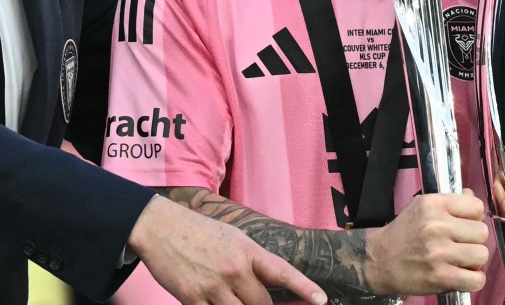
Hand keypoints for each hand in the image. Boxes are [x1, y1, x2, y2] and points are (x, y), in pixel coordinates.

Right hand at [128, 195, 326, 304]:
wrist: (162, 227)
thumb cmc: (201, 233)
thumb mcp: (235, 239)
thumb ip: (252, 261)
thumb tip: (268, 284)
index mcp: (249, 251)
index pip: (283, 273)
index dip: (305, 288)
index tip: (322, 301)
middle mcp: (235, 269)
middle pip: (261, 304)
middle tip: (250, 299)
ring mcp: (214, 286)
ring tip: (231, 297)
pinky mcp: (192, 299)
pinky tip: (213, 302)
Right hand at [365, 191, 489, 295]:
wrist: (379, 260)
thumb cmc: (404, 232)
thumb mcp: (424, 206)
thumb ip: (452, 201)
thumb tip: (474, 199)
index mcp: (435, 204)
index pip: (477, 207)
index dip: (474, 218)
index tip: (465, 225)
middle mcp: (437, 226)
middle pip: (482, 232)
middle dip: (475, 240)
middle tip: (461, 245)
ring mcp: (439, 252)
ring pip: (482, 255)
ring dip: (474, 260)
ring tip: (461, 260)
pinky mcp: (439, 277)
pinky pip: (475, 280)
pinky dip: (474, 280)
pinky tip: (463, 275)